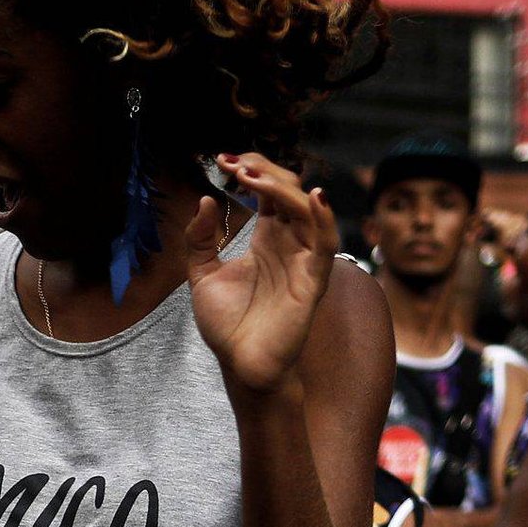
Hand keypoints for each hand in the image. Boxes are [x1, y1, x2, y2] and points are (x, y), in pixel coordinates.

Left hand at [186, 154, 336, 399]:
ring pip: (306, 208)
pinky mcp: (313, 279)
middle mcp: (288, 243)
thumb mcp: (202, 275)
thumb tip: (205, 201)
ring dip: (282, 187)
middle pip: (288, 190)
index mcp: (267, 238)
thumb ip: (201, 240)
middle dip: (262, 170)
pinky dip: (324, 217)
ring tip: (251, 177)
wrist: (241, 365)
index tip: (220, 161)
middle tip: (232, 166)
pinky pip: (326, 242)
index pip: (268, 190)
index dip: (249, 169)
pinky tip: (314, 197)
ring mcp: (302, 258)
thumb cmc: (228, 325)